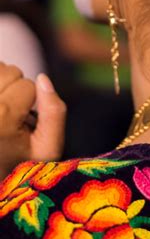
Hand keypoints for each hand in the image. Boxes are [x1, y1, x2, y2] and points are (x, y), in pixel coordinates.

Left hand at [0, 63, 66, 178]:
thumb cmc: (17, 166)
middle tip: (9, 114)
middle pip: (10, 72)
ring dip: (1, 83)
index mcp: (2, 116)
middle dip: (15, 89)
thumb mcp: (46, 148)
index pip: (29, 86)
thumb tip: (42, 78)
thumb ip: (54, 112)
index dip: (32, 103)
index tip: (23, 124)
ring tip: (0, 109)